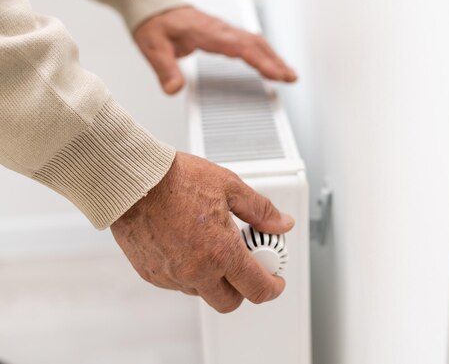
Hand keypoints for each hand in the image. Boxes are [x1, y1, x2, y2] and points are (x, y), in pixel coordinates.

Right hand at [110, 152, 294, 312]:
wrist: (133, 180)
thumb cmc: (176, 180)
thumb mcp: (230, 187)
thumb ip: (260, 211)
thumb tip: (281, 223)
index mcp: (221, 252)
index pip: (256, 288)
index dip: (272, 288)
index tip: (275, 281)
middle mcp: (196, 271)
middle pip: (230, 301)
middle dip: (243, 288)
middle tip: (245, 264)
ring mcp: (172, 276)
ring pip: (202, 292)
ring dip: (214, 278)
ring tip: (212, 246)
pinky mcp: (151, 274)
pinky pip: (178, 284)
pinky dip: (189, 272)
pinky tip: (189, 245)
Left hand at [133, 6, 297, 93]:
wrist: (152, 4)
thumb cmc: (154, 23)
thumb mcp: (153, 47)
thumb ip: (165, 69)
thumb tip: (173, 89)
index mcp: (207, 33)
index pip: (240, 47)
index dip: (260, 61)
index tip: (275, 74)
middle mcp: (220, 30)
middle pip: (255, 44)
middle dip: (275, 62)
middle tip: (291, 79)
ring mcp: (223, 31)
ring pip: (255, 42)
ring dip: (273, 57)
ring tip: (288, 74)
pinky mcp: (223, 34)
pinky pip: (249, 42)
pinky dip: (264, 53)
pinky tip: (270, 63)